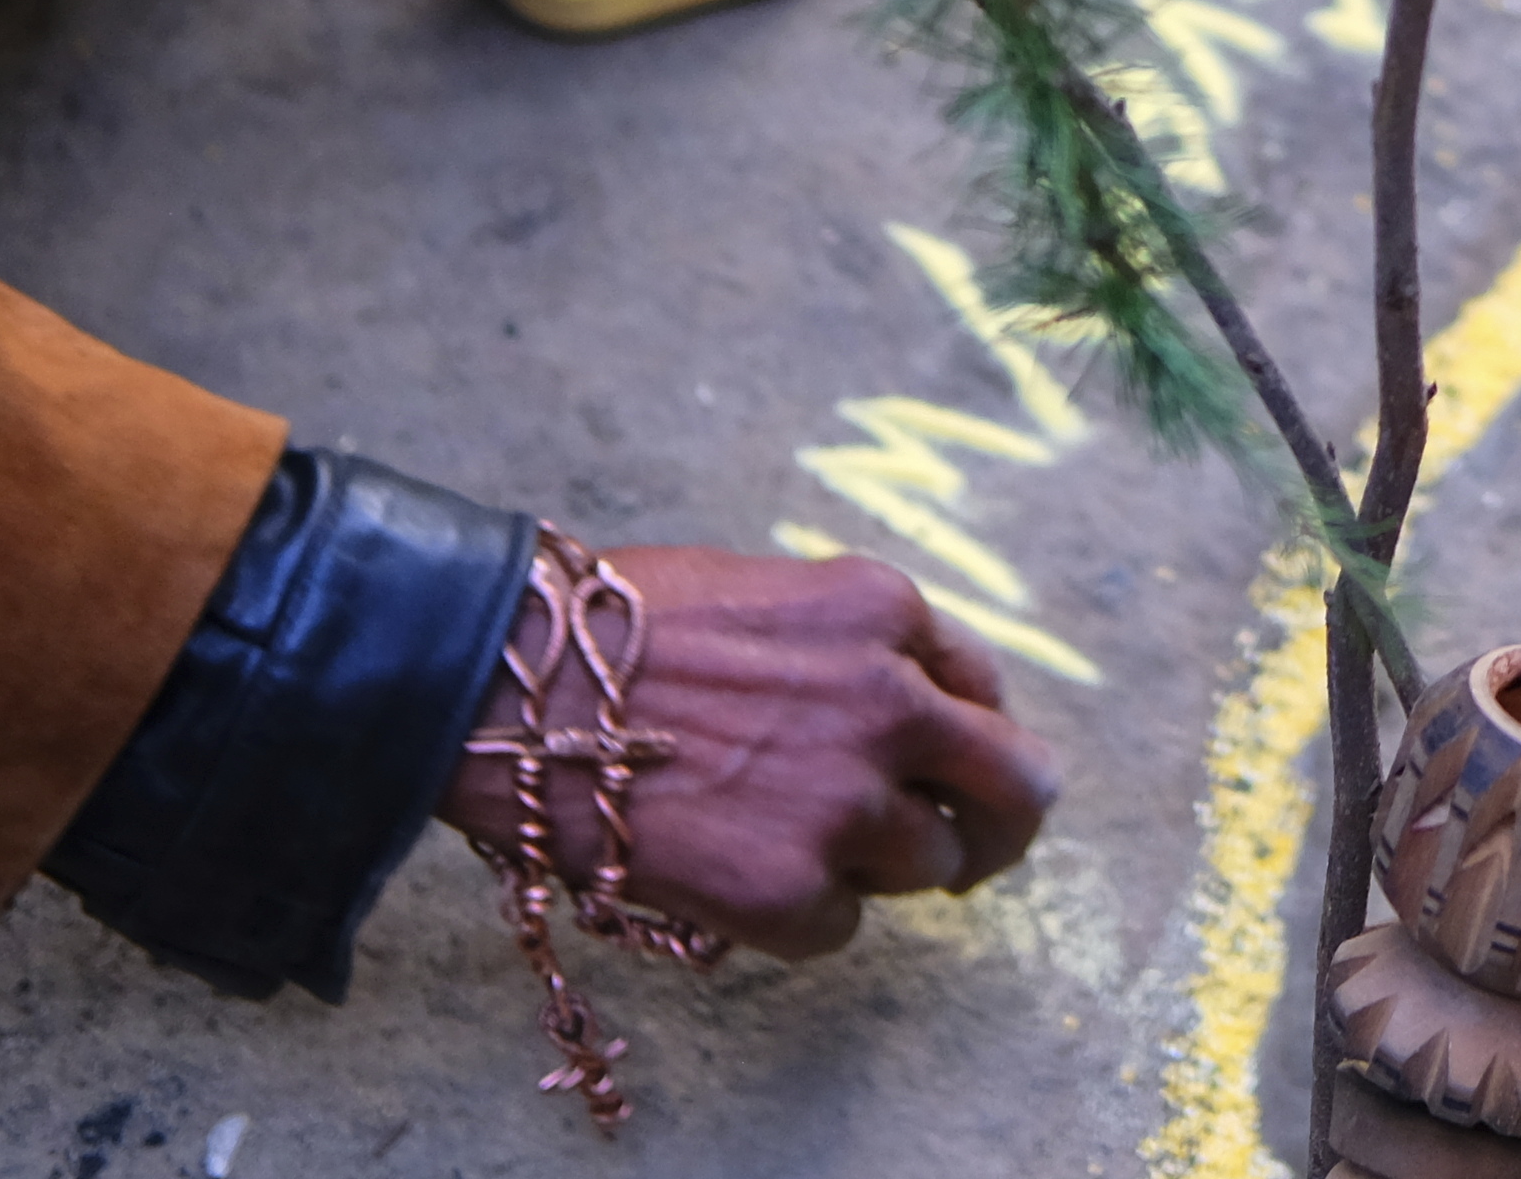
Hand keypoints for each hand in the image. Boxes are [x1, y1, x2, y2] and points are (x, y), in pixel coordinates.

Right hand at [445, 545, 1058, 959]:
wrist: (501, 691)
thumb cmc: (608, 635)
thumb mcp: (764, 593)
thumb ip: (850, 648)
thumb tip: (907, 708)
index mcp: (886, 613)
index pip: (986, 690)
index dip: (967, 736)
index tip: (951, 767)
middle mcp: (892, 704)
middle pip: (1018, 788)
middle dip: (1000, 824)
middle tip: (970, 852)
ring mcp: (846, 804)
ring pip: (931, 867)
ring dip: (877, 869)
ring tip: (788, 846)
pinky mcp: (790, 894)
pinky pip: (840, 928)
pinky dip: (798, 915)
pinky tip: (728, 873)